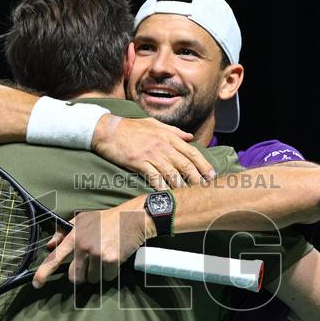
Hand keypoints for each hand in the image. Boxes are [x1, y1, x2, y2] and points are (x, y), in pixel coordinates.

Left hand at [32, 197, 153, 287]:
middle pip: (75, 277)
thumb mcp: (82, 220)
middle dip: (82, 275)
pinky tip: (114, 260)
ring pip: (92, 279)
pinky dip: (111, 273)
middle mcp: (83, 246)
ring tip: (105, 257)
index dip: (44, 272)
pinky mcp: (111, 260)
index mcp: (74, 236)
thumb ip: (63, 233)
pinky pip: (107, 278)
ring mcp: (97, 254)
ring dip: (98, 274)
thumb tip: (50, 246)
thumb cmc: (106, 219)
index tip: (36, 284)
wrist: (132, 218)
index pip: (55, 258)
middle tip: (91, 263)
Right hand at [92, 116, 214, 188]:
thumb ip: (173, 131)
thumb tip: (189, 137)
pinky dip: (162, 187)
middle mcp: (163, 145)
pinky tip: (167, 195)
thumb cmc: (130, 127)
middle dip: (197, 178)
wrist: (107, 130)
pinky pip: (154, 177)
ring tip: (188, 196)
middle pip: (185, 165)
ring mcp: (151, 154)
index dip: (204, 165)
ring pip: (172, 173)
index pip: (192, 152)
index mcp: (168, 136)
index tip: (211, 175)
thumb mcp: (154, 124)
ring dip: (181, 186)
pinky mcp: (139, 162)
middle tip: (204, 189)